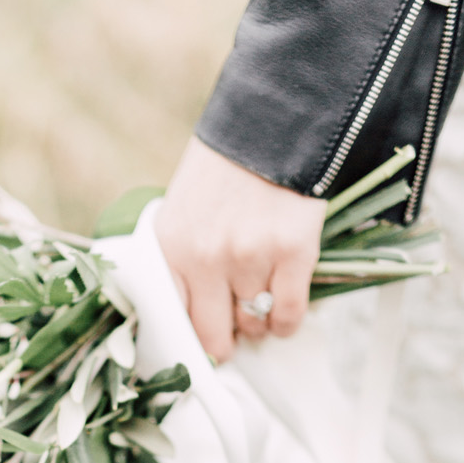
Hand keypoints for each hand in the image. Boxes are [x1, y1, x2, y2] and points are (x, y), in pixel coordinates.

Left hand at [155, 137, 326, 361]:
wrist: (273, 115)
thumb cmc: (227, 167)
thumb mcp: (183, 209)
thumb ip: (183, 259)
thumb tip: (198, 319)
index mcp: (171, 246)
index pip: (172, 321)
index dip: (189, 342)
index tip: (200, 347)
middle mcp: (205, 257)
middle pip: (213, 337)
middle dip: (226, 341)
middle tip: (234, 331)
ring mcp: (249, 256)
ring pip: (254, 326)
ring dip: (259, 323)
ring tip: (261, 298)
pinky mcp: (292, 251)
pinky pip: (288, 316)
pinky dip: (287, 323)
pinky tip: (284, 311)